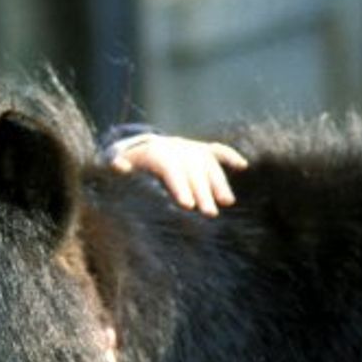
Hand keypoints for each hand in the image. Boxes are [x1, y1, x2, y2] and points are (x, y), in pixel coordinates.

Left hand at [109, 133, 248, 215]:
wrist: (142, 148)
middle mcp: (176, 149)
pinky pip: (217, 151)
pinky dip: (230, 156)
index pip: (170, 170)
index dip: (179, 186)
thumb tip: (118, 166)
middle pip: (192, 171)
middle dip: (202, 192)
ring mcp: (191, 149)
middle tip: (210, 213)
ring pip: (208, 164)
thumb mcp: (119, 165)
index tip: (188, 206)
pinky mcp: (202, 150)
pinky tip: (243, 166)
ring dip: (218, 182)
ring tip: (227, 202)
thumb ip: (118, 166)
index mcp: (156, 154)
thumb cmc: (129, 166)